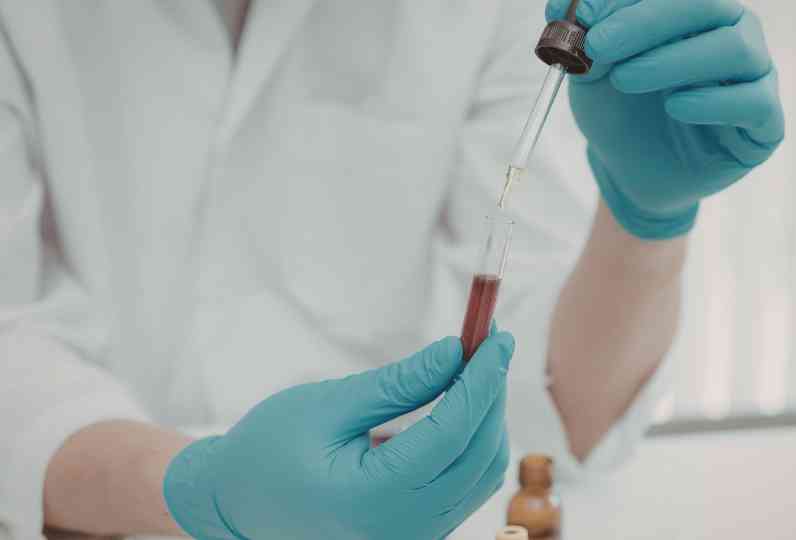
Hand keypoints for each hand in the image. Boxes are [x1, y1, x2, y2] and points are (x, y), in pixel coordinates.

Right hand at [163, 333, 514, 539]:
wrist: (235, 505)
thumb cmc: (266, 451)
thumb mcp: (326, 407)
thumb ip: (398, 384)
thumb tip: (456, 352)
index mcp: (372, 499)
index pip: (451, 433)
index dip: (481, 380)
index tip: (498, 335)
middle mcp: (402, 529)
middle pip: (478, 453)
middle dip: (489, 392)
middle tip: (489, 340)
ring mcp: (413, 537)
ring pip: (481, 472)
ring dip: (486, 416)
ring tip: (474, 367)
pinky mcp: (417, 531)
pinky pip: (465, 486)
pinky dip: (472, 440)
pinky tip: (461, 403)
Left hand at [547, 0, 784, 238]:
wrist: (630, 170)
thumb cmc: (618, 111)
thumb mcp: (591, 74)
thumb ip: (585, 40)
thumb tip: (568, 6)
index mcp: (695, 11)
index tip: (583, 16)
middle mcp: (732, 32)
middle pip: (708, 5)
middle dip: (647, 22)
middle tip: (599, 45)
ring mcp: (755, 75)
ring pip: (736, 48)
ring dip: (674, 61)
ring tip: (627, 80)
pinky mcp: (765, 123)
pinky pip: (754, 101)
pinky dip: (712, 102)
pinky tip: (675, 108)